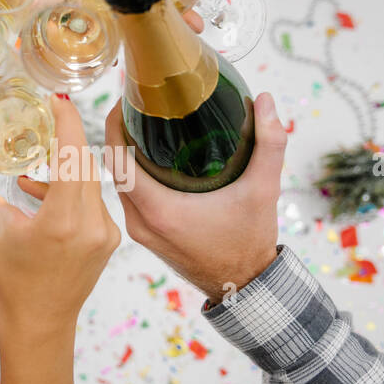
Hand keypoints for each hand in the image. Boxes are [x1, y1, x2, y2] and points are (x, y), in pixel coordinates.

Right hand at [0, 96, 120, 383]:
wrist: (39, 322)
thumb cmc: (10, 277)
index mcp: (63, 220)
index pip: (72, 152)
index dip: (65, 119)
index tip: (53, 97)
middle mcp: (92, 224)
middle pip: (82, 161)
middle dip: (63, 136)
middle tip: (40, 115)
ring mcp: (106, 232)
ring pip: (88, 179)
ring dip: (63, 166)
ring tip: (30, 169)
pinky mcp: (111, 237)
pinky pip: (92, 198)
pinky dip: (70, 189)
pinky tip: (41, 194)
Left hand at [105, 91, 285, 304]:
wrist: (244, 285)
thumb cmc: (250, 242)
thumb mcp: (264, 190)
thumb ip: (269, 144)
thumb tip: (266, 100)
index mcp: (159, 210)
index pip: (117, 160)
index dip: (115, 125)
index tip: (125, 99)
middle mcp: (141, 222)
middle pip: (114, 168)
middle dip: (119, 132)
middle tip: (136, 102)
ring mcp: (140, 230)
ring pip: (119, 183)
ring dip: (124, 153)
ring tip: (141, 122)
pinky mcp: (145, 234)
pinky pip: (128, 196)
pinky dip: (132, 173)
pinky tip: (148, 154)